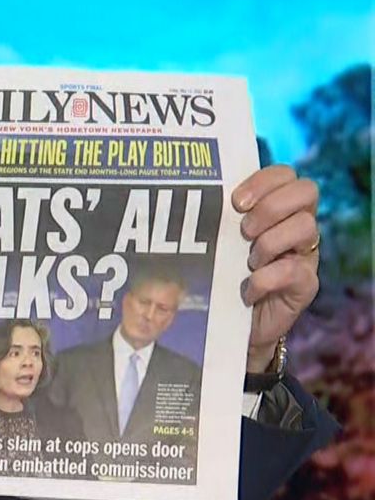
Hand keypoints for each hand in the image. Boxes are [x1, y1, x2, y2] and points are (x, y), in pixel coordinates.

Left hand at [233, 165, 319, 370]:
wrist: (230, 324)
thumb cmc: (220, 275)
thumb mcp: (217, 242)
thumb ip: (218, 218)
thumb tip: (193, 195)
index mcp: (277, 208)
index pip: (286, 174)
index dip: (263, 181)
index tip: (236, 202)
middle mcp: (297, 225)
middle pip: (305, 191)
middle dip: (270, 207)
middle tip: (244, 231)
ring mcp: (305, 254)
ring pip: (305, 227)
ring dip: (269, 242)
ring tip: (247, 262)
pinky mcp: (306, 284)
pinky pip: (295, 270)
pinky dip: (266, 279)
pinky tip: (248, 290)